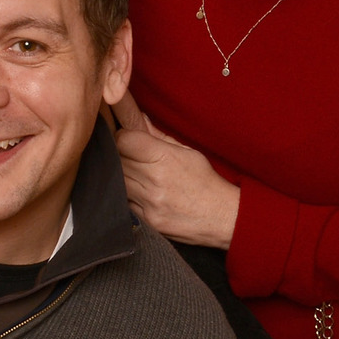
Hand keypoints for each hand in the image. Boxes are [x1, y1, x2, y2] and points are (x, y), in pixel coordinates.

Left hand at [112, 93, 240, 247]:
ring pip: (118, 181)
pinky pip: (125, 202)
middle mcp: (154, 180)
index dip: (122, 137)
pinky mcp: (147, 219)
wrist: (220, 216)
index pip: (124, 141)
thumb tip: (139, 118)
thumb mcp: (186, 151)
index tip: (127, 139)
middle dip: (120, 155)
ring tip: (134, 173)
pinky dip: (127, 194)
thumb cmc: (204, 180)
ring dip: (122, 175)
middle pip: (118, 160)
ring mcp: (149, 202)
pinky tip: (140, 191)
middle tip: (130, 155)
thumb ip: (158, 135)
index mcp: (164, 157)